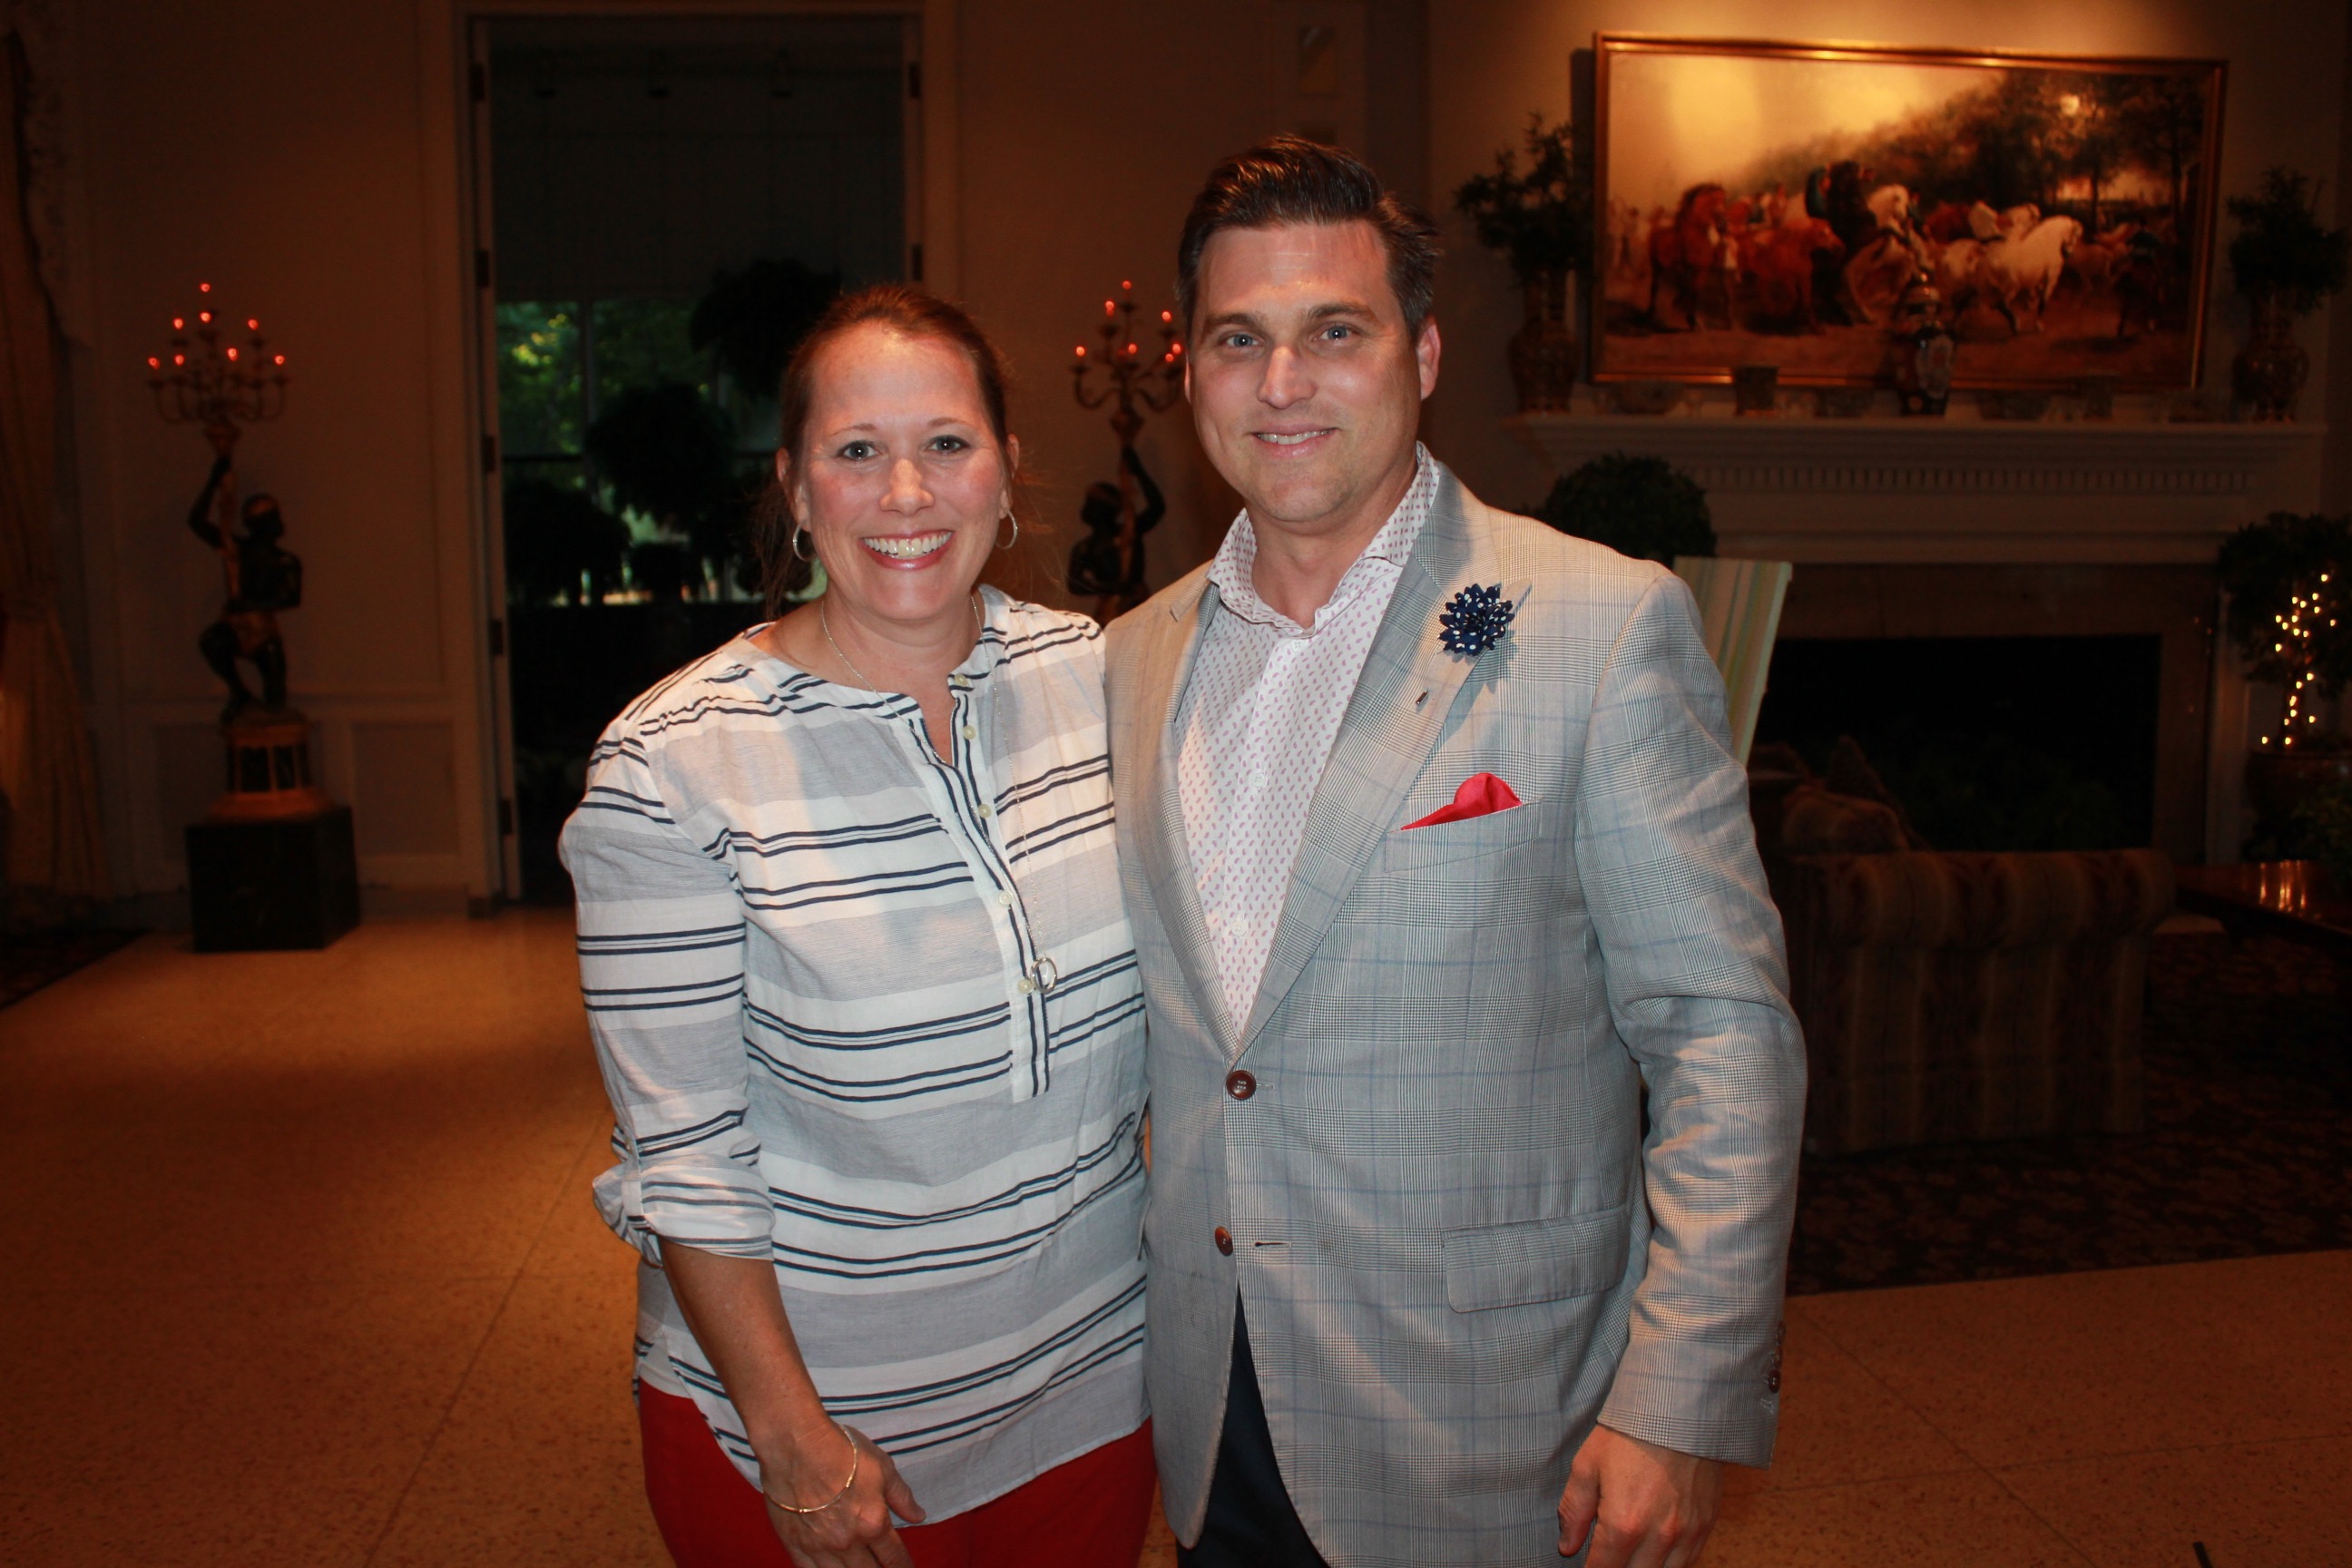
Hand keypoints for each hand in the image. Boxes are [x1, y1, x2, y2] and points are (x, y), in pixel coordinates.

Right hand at [763, 1425, 926, 1567]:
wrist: (796, 1445)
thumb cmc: (841, 1450)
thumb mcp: (882, 1468)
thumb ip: (901, 1497)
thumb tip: (918, 1516)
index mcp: (872, 1524)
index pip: (893, 1556)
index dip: (903, 1566)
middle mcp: (847, 1542)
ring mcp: (818, 1546)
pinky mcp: (794, 1544)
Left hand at [1557, 1424, 1721, 1566]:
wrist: (1679, 1409)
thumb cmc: (1628, 1433)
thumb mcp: (1587, 1465)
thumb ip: (1574, 1511)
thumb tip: (1567, 1546)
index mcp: (1623, 1524)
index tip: (1586, 1565)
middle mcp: (1658, 1537)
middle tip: (1607, 1555)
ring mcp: (1686, 1533)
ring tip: (1629, 1555)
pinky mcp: (1706, 1525)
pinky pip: (1688, 1562)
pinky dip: (1670, 1563)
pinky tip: (1656, 1552)